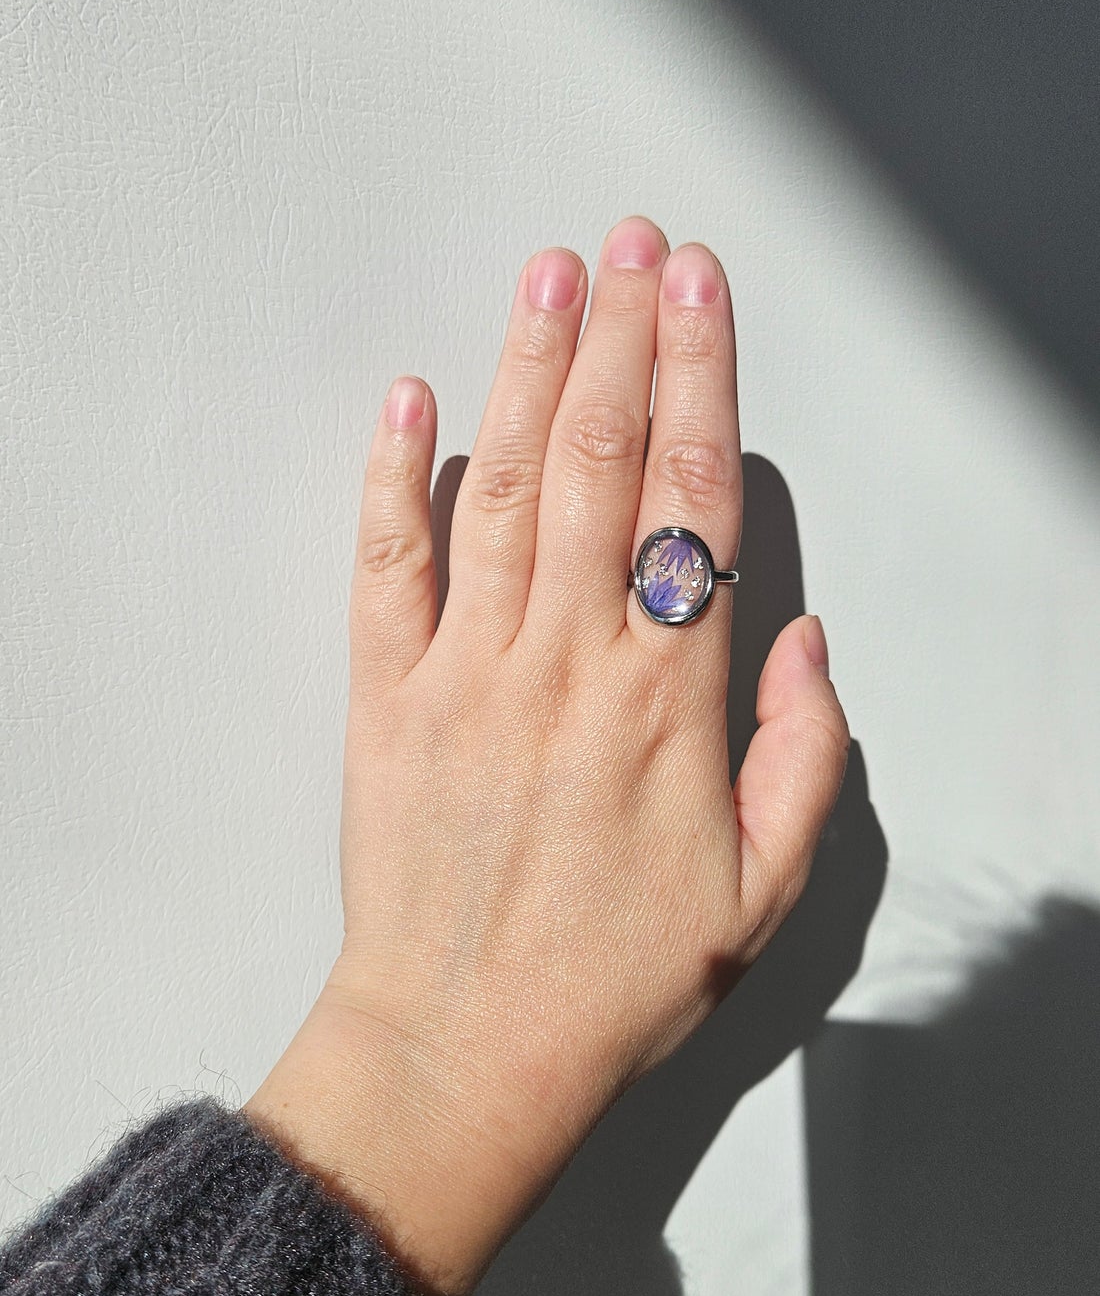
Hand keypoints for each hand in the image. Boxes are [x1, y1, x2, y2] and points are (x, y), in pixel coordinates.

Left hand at [245, 218, 847, 1295]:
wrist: (462, 1054)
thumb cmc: (613, 982)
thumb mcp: (761, 892)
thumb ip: (802, 759)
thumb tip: (805, 642)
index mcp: (666, 703)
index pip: (694, 504)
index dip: (703, 380)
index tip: (702, 290)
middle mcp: (568, 664)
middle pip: (602, 465)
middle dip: (622, 338)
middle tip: (631, 241)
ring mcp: (468, 673)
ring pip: (504, 490)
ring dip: (529, 373)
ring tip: (550, 275)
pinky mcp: (384, 700)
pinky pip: (385, 569)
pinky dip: (391, 479)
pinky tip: (409, 399)